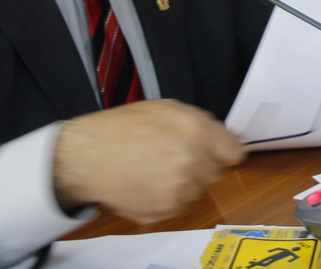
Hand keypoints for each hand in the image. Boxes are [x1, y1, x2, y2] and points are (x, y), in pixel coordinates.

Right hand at [52, 99, 243, 222]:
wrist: (86, 157)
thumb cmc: (123, 127)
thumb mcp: (166, 108)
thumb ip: (199, 123)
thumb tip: (223, 140)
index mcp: (196, 131)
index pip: (234, 152)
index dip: (224, 151)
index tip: (216, 152)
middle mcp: (193, 162)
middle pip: (216, 172)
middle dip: (202, 164)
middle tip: (173, 155)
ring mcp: (179, 190)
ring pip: (197, 190)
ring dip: (185, 182)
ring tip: (155, 168)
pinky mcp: (164, 210)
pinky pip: (179, 205)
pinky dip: (168, 197)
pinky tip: (146, 183)